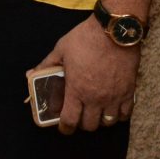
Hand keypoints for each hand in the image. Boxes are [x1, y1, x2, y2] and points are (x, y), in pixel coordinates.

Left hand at [38, 17, 140, 134]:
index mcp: (76, 90)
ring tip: (96, 112)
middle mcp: (95, 98)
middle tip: (79, 115)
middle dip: (82, 123)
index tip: (64, 128)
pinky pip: (125, 114)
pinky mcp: (128, 91)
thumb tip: (30, 74)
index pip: (70, 121)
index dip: (65, 128)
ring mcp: (114, 97)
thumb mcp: (61, 50)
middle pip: (90, 125)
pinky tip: (113, 108)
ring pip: (107, 122)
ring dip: (100, 120)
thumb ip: (46, 65)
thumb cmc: (85, 39)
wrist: (114, 30)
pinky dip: (118, 115)